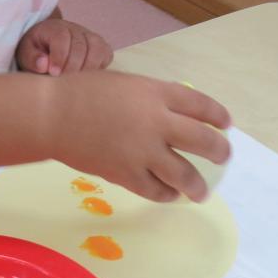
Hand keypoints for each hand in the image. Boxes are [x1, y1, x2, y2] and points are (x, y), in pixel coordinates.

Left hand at [17, 18, 112, 74]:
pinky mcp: (100, 46)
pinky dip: (99, 68)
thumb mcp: (25, 54)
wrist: (46, 46)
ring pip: (97, 50)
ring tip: (75, 82)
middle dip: (73, 67)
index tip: (54, 73)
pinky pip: (106, 55)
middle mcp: (74, 29)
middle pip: (81, 46)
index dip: (60, 56)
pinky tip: (86, 78)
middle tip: (64, 81)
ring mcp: (90, 37)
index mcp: (54, 28)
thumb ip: (31, 58)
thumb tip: (44, 64)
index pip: (62, 38)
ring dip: (87, 68)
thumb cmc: (35, 51)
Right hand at [50, 71, 230, 202]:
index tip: (225, 123)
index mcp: (155, 93)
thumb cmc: (82, 92)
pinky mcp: (126, 174)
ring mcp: (142, 151)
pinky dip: (166, 193)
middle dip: (218, 150)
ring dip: (197, 185)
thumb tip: (172, 117)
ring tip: (200, 191)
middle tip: (222, 156)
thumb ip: (151, 98)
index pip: (200, 104)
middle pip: (202, 140)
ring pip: (184, 174)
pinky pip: (155, 190)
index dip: (217, 115)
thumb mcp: (125, 83)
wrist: (52, 115)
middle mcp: (156, 122)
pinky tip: (168, 193)